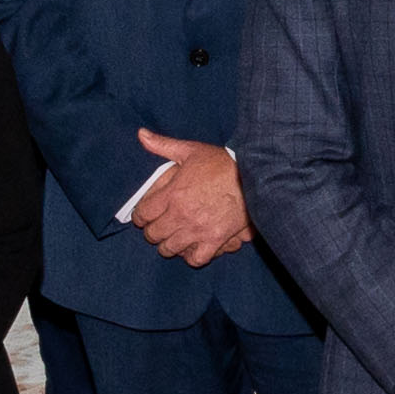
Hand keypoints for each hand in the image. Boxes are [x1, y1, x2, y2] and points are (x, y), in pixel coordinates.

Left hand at [129, 132, 253, 265]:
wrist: (254, 176)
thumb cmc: (222, 163)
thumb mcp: (190, 150)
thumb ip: (163, 145)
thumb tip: (141, 134)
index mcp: (173, 194)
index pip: (143, 214)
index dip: (140, 216)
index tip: (144, 215)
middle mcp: (181, 215)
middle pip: (153, 234)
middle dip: (152, 231)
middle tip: (158, 226)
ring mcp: (198, 229)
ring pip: (170, 249)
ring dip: (168, 244)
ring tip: (173, 238)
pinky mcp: (215, 240)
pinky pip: (196, 259)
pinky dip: (191, 256)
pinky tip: (192, 247)